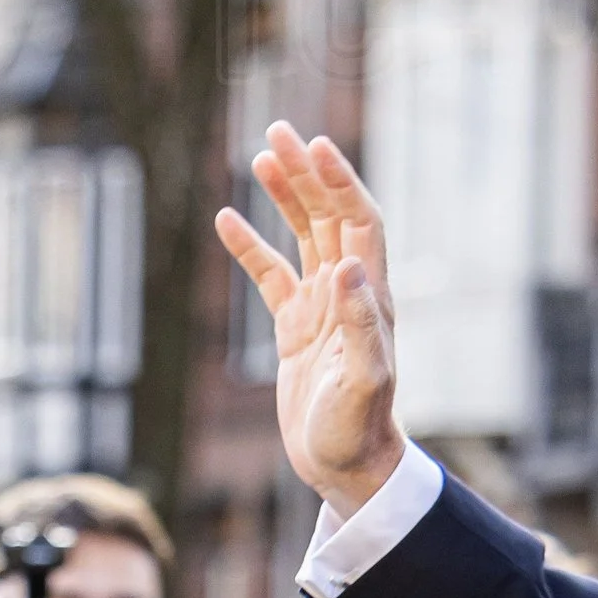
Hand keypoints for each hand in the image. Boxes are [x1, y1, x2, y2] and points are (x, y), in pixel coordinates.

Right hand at [216, 125, 405, 521]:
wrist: (346, 465)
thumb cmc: (358, 428)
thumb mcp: (363, 379)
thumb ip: (360, 321)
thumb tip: (346, 265)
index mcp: (369, 293)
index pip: (357, 219)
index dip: (339, 181)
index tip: (316, 145)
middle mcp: (348, 289)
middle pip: (328, 214)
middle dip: (308, 172)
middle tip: (279, 132)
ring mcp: (320, 306)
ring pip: (302, 235)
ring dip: (285, 195)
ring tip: (261, 156)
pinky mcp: (295, 328)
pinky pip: (271, 276)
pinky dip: (251, 247)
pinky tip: (227, 219)